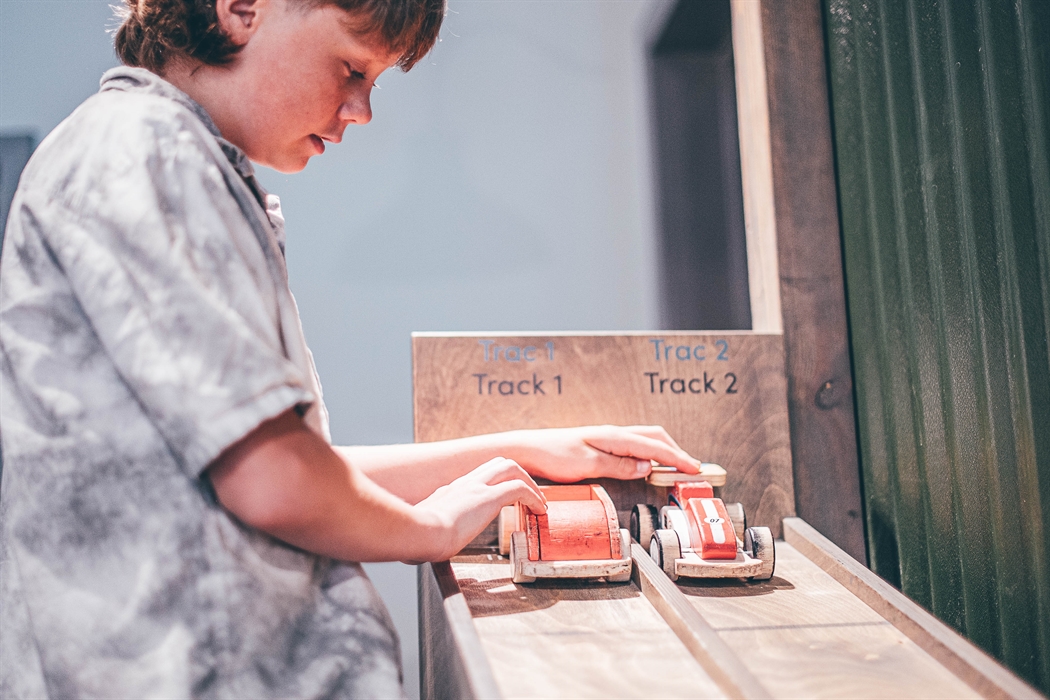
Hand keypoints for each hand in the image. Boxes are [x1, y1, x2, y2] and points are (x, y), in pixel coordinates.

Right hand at [410, 457, 545, 561]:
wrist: (418, 534)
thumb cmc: (416, 538)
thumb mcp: (422, 530)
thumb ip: (427, 533)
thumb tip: (422, 551)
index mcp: (449, 491)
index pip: (478, 477)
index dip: (497, 483)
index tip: (504, 498)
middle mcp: (464, 484)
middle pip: (497, 463)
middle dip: (518, 476)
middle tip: (530, 495)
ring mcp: (476, 488)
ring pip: (511, 468)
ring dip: (529, 483)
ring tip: (539, 502)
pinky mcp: (488, 498)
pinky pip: (519, 489)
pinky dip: (533, 497)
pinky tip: (539, 511)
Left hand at [512, 425, 701, 481]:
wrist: (531, 448)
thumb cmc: (554, 455)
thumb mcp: (587, 464)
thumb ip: (618, 465)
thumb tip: (646, 466)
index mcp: (614, 436)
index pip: (654, 446)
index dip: (677, 458)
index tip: (695, 469)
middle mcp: (614, 434)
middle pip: (655, 437)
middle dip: (676, 451)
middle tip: (692, 469)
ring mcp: (609, 438)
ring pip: (646, 439)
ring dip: (664, 451)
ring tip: (677, 467)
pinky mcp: (603, 444)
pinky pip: (634, 445)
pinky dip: (650, 453)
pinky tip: (649, 464)